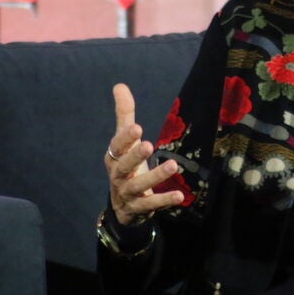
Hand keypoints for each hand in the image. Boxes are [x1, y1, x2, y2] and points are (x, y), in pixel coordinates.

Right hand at [105, 83, 184, 225]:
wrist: (122, 206)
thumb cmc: (127, 166)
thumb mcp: (125, 142)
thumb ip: (124, 115)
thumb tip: (119, 85)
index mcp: (114, 157)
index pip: (117, 146)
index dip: (125, 138)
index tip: (137, 127)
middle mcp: (118, 175)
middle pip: (123, 166)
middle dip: (135, 156)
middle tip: (149, 144)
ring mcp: (127, 193)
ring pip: (138, 186)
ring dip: (155, 176)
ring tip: (173, 165)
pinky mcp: (138, 208)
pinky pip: (150, 205)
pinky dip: (164, 200)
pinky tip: (180, 195)